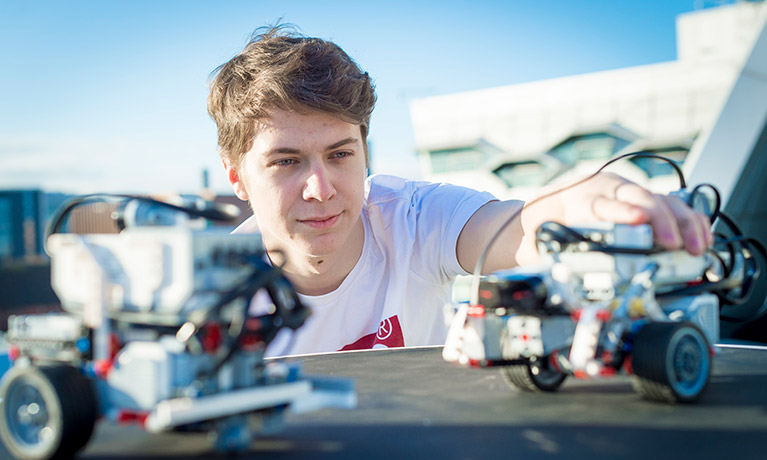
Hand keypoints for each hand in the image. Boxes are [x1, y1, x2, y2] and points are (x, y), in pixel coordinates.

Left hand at [556, 173, 712, 254]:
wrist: (569, 196)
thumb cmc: (564, 216)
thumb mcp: (553, 231)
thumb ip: (560, 247)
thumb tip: (561, 269)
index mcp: (586, 198)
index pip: (604, 203)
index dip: (623, 211)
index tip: (638, 219)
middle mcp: (614, 191)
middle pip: (642, 198)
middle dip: (662, 222)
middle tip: (673, 245)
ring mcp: (635, 194)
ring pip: (665, 201)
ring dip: (685, 224)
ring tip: (695, 248)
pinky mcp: (652, 201)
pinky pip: (678, 207)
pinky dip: (693, 222)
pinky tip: (703, 239)